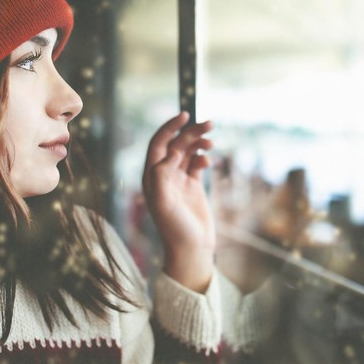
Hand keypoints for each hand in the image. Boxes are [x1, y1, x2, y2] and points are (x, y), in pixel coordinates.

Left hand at [142, 112, 214, 292]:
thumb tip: (172, 150)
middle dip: (191, 132)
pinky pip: (196, 164)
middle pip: (176, 145)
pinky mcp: (192, 186)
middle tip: (209, 124)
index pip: (159, 144)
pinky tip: (209, 161)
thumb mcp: (163, 202)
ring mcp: (178, 180)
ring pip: (188, 152)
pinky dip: (203, 158)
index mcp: (152, 177)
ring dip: (199, 143)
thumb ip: (162, 175)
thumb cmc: (174, 228)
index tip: (185, 115)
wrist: (191, 248)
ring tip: (212, 141)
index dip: (170, 127)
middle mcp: (163, 176)